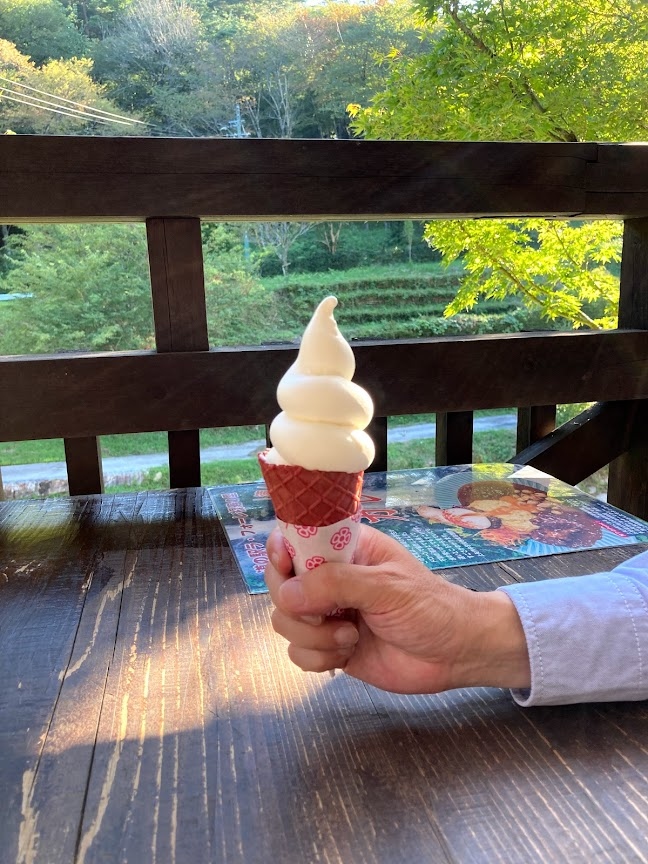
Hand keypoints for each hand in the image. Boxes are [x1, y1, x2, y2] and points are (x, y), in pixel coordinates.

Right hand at [265, 524, 530, 694]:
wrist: (455, 654)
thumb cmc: (429, 607)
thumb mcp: (385, 587)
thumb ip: (334, 584)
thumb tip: (285, 595)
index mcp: (344, 549)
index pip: (294, 540)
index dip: (280, 554)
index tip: (285, 569)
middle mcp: (329, 580)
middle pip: (280, 586)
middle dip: (298, 607)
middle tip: (328, 615)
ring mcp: (327, 615)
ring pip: (285, 623)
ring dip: (314, 637)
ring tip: (351, 637)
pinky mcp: (329, 648)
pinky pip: (298, 654)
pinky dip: (319, 659)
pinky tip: (348, 655)